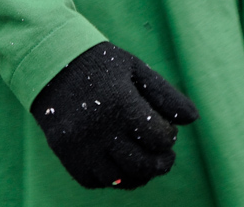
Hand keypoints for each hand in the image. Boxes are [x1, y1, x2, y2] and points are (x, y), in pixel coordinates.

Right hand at [30, 41, 196, 188]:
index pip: (158, 138)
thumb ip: (165, 95)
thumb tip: (193, 119)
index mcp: (119, 102)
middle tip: (165, 157)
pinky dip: (110, 177)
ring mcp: (79, 143)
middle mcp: (98, 126)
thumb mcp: (135, 69)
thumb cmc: (100, 65)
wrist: (50, 62)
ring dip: (137, 174)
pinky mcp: (65, 154)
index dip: (169, 137)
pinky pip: (94, 180)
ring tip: (143, 162)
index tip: (166, 130)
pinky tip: (117, 161)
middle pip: (141, 164)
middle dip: (160, 163)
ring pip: (119, 178)